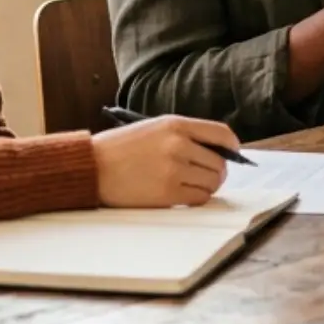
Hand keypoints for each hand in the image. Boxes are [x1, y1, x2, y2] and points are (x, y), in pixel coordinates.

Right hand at [90, 115, 240, 206]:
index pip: (222, 134)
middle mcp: (178, 145)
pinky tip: (184, 194)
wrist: (92, 167)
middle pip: (220, 162)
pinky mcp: (167, 194)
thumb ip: (186, 135)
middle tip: (207, 175)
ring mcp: (173, 170)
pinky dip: (197, 198)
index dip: (232, 147)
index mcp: (176, 125)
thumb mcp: (154, 128)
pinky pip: (199, 198)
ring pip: (213, 182)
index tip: (232, 154)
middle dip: (218, 171)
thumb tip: (220, 152)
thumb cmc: (122, 148)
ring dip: (208, 186)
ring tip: (191, 184)